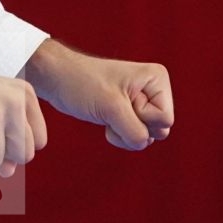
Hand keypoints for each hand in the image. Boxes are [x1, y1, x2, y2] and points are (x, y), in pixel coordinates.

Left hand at [25, 42, 173, 150]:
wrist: (58, 78)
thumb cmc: (82, 84)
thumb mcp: (111, 108)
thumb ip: (135, 131)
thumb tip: (143, 143)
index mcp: (157, 79)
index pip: (165, 120)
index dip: (141, 117)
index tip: (121, 100)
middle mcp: (153, 90)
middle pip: (159, 130)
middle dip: (132, 128)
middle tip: (112, 109)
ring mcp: (142, 102)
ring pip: (146, 137)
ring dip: (123, 133)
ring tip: (107, 114)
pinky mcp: (129, 113)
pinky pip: (134, 137)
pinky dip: (118, 135)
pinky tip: (105, 120)